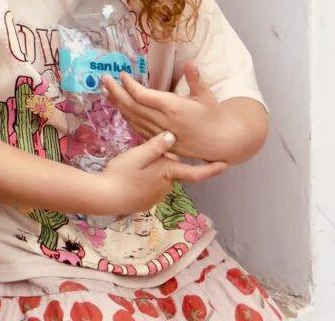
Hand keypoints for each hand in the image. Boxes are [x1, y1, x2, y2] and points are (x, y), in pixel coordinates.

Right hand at [81, 130, 225, 217]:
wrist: (107, 197)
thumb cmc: (122, 174)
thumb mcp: (136, 156)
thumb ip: (154, 147)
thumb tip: (173, 136)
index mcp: (167, 172)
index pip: (195, 172)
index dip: (211, 169)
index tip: (226, 165)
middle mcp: (168, 185)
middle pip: (173, 168)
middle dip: (166, 159)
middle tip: (150, 149)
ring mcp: (158, 194)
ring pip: (162, 175)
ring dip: (155, 168)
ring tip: (136, 160)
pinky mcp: (148, 199)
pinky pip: (153, 183)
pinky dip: (148, 176)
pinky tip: (134, 172)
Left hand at [111, 62, 235, 162]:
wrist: (221, 142)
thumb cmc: (214, 116)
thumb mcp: (206, 95)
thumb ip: (196, 79)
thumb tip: (191, 62)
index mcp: (172, 108)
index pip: (142, 95)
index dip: (128, 84)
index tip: (121, 74)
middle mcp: (163, 121)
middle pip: (132, 106)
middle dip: (115, 92)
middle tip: (104, 78)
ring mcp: (161, 134)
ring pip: (133, 119)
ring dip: (118, 104)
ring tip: (105, 91)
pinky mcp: (162, 142)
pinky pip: (139, 129)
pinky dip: (127, 118)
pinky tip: (121, 109)